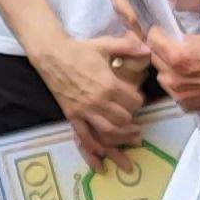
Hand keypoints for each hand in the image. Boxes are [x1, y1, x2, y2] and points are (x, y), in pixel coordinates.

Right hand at [31, 35, 145, 156]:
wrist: (52, 55)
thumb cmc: (80, 50)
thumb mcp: (105, 44)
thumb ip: (128, 46)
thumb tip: (147, 49)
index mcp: (109, 84)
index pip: (134, 102)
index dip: (139, 101)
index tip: (137, 100)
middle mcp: (98, 101)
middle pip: (124, 119)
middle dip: (133, 120)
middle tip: (136, 120)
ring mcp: (84, 110)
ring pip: (108, 132)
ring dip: (121, 138)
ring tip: (131, 139)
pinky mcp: (72, 116)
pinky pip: (84, 137)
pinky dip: (94, 148)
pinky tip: (102, 155)